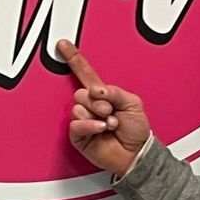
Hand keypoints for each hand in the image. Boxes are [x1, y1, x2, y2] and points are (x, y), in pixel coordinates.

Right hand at [57, 39, 150, 178]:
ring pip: (78, 107)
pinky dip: (91, 125)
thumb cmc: (136, 131)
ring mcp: (83, 119)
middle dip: (98, 101)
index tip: (63, 45)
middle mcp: (90, 105)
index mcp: (102, 94)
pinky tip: (101, 128)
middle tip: (109, 110)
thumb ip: (114, 91)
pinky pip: (76, 123)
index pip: (85, 74)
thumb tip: (96, 90)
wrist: (135, 154)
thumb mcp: (132, 103)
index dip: (74, 59)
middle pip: (80, 92)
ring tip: (109, 123)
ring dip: (97, 115)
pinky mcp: (78, 134)